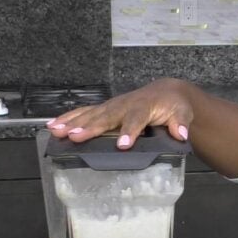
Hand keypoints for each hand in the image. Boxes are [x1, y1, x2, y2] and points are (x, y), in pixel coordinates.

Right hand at [46, 78, 193, 148]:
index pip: (136, 119)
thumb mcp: (183, 113)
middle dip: (90, 127)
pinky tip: (53, 126)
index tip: (123, 145)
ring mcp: (112, 106)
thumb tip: (181, 134)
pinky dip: (68, 118)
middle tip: (75, 136)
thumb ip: (181, 123)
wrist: (166, 92)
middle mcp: (124, 105)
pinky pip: (83, 112)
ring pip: (90, 114)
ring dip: (72, 122)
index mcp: (144, 106)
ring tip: (56, 131)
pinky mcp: (104, 109)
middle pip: (106, 117)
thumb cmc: (174, 106)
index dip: (129, 131)